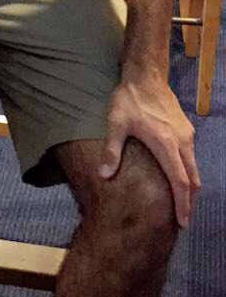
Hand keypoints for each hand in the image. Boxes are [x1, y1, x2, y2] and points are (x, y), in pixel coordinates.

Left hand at [99, 75, 198, 226]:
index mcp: (167, 144)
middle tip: (182, 220)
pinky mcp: (185, 129)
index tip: (183, 221)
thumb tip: (103, 175)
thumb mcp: (115, 123)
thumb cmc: (129, 99)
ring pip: (193, 168)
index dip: (182, 203)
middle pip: (192, 178)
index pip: (179, 181)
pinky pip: (190, 157)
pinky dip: (187, 173)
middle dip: (189, 201)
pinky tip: (177, 178)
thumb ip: (112, 150)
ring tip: (181, 203)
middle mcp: (182, 142)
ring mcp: (186, 135)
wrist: (146, 75)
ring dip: (189, 187)